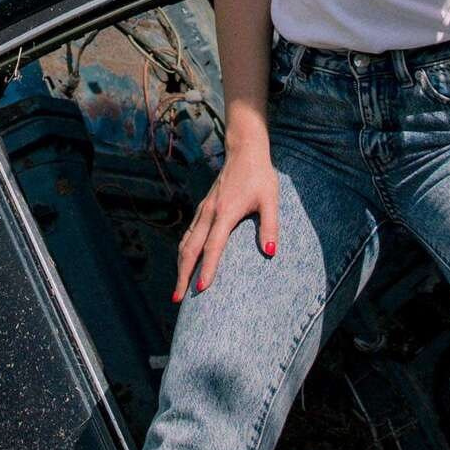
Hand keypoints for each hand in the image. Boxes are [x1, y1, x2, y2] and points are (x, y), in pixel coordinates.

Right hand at [174, 141, 278, 301]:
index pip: (213, 246)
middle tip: (178, 299)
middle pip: (190, 249)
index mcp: (225, 213)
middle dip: (183, 275)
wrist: (244, 151)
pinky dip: (184, 252)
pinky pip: (189, 234)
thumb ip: (270, 226)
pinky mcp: (203, 208)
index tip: (200, 289)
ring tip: (178, 287)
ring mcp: (204, 210)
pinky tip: (184, 263)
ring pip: (186, 242)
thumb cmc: (260, 176)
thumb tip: (270, 253)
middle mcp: (209, 213)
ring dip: (180, 266)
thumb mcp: (271, 199)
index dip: (207, 268)